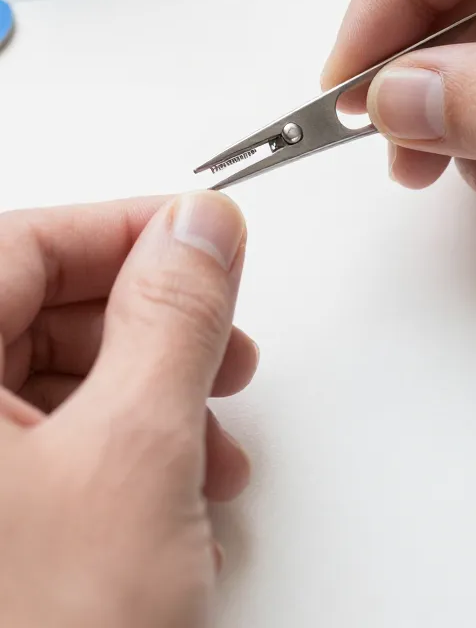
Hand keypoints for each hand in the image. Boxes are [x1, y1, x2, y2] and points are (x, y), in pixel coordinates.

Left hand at [0, 191, 256, 627]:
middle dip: (147, 319)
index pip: (23, 242)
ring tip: (212, 428)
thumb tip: (200, 228)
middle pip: (35, 306)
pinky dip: (121, 444)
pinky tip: (175, 480)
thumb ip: (174, 317)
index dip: (125, 228)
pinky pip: (46, 443)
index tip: (201, 232)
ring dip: (146, 388)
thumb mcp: (135, 455)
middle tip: (219, 331)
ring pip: (50, 377)